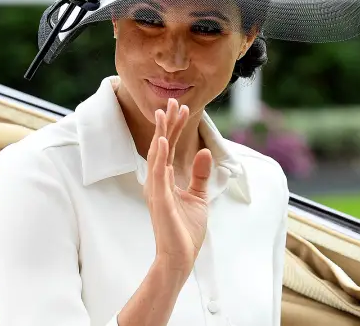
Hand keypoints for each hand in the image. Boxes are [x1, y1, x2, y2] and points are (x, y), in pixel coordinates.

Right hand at [144, 98, 212, 274]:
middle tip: (173, 102)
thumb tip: (204, 152)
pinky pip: (158, 174)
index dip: (174, 128)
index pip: (169, 149)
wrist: (181, 257)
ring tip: (164, 114)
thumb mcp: (198, 198)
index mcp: (164, 180)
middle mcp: (156, 181)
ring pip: (157, 155)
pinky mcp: (159, 200)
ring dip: (161, 133)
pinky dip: (159, 156)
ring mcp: (156, 190)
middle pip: (162, 147)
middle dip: (167, 124)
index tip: (181, 109)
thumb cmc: (186, 231)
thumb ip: (199, 175)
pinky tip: (161, 141)